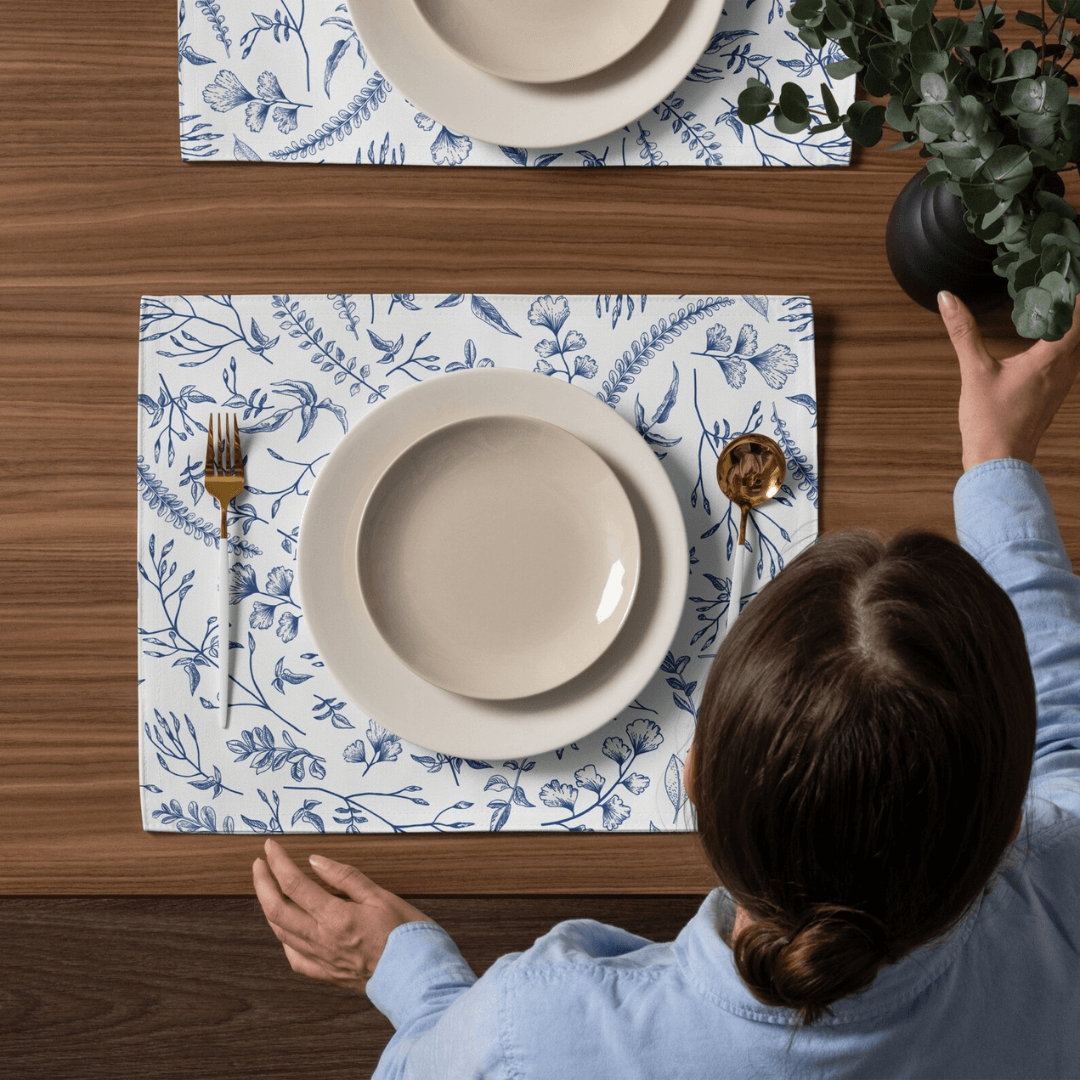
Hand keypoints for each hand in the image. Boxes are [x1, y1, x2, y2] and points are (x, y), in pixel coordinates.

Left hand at [252, 838, 433, 992]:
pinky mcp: (328, 974)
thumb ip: (346, 878)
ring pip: (281, 933)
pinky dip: (284, 940)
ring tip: (268, 889)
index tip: (271, 846)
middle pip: (277, 909)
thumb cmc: (406, 935)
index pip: (294, 884)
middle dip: (262, 883)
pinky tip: (286, 930)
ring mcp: (322, 960)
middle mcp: (322, 940)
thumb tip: (316, 861)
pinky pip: (295, 958)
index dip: (278, 862)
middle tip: (259, 864)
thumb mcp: (381, 896)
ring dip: (269, 908)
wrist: (418, 978)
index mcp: (336, 917)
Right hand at [938, 290, 1079, 470]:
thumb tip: (948, 298)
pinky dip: (1064, 345)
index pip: (1077, 316)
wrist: (999, 462)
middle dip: (1073, 308)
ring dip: (1071, 326)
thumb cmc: (990, 422)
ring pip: (1077, 346)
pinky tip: (1046, 343)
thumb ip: (963, 332)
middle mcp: (1064, 370)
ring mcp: (1062, 385)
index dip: (1075, 295)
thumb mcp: (974, 372)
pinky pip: (1069, 361)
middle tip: (1058, 286)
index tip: (1064, 275)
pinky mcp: (1053, 395)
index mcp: (1050, 359)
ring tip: (1055, 307)